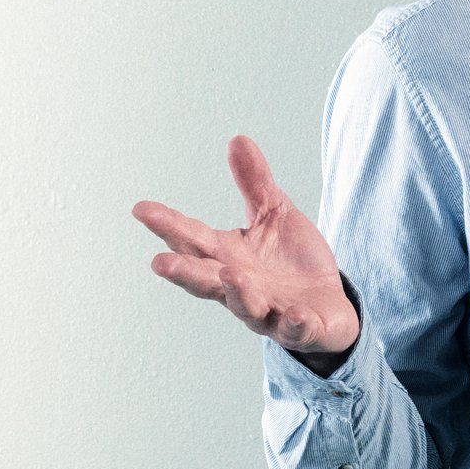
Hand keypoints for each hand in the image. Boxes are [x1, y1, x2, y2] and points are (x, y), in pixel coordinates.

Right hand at [133, 135, 359, 358]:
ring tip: (231, 274)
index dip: (168, 226)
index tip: (142, 209)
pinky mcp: (303, 329)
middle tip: (158, 262)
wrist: (328, 307)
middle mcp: (241, 288)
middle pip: (205, 281)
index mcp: (228, 258)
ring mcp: (270, 311)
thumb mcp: (275, 215)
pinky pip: (296, 329)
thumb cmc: (291, 262)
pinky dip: (294, 324)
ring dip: (238, 293)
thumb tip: (237, 139)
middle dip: (184, 272)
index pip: (193, 240)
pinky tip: (294, 314)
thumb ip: (255, 184)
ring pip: (247, 307)